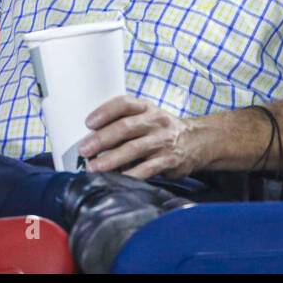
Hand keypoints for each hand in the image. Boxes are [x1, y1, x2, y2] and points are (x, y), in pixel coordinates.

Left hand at [78, 95, 204, 179]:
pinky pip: (148, 168)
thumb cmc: (162, 129)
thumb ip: (124, 123)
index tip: (88, 123)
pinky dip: (132, 174)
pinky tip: (119, 179)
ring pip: (135, 149)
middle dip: (102, 139)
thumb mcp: (147, 117)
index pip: (124, 103)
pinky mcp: (169, 160)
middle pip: (126, 127)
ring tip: (94, 167)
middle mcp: (155, 121)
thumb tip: (92, 139)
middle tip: (84, 150)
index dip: (105, 112)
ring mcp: (163, 141)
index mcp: (146, 108)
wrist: (198, 140)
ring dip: (112, 159)